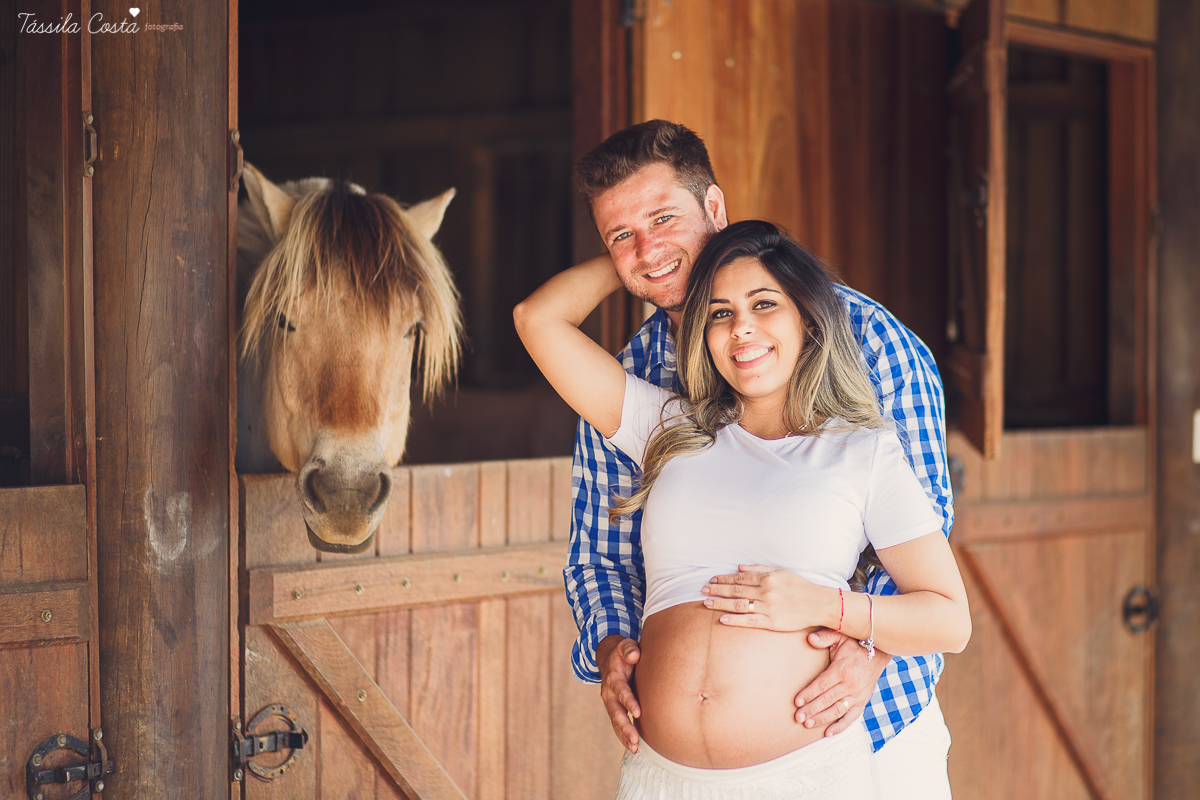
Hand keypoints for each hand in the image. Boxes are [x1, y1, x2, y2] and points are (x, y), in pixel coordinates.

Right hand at [597, 634, 641, 751]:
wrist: (611, 658)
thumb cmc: (625, 652)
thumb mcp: (626, 646)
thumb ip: (629, 649)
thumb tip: (634, 655)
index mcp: (613, 677)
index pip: (621, 690)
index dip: (628, 701)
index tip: (638, 712)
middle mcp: (609, 692)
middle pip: (616, 711)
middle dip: (625, 726)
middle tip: (635, 740)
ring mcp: (610, 702)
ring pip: (616, 721)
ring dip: (624, 735)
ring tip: (634, 748)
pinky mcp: (614, 708)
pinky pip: (617, 724)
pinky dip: (623, 736)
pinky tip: (632, 747)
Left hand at [701, 565, 832, 630]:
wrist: (818, 604)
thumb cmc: (799, 586)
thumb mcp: (781, 572)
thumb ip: (760, 569)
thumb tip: (739, 568)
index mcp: (767, 578)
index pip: (740, 578)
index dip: (724, 578)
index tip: (712, 579)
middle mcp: (766, 591)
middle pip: (736, 590)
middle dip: (717, 589)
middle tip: (703, 589)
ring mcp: (768, 607)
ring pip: (739, 604)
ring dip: (720, 603)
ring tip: (707, 603)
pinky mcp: (771, 622)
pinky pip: (749, 621)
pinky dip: (734, 620)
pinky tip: (722, 619)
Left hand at [794, 628, 889, 735]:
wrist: (879, 652)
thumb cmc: (854, 643)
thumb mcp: (840, 635)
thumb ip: (825, 637)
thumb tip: (810, 639)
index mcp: (843, 670)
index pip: (822, 685)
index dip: (809, 694)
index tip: (797, 701)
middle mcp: (851, 685)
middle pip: (827, 700)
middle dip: (811, 709)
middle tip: (797, 717)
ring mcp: (858, 695)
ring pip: (838, 710)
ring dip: (822, 719)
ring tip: (807, 724)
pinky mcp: (863, 701)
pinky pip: (852, 717)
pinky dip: (840, 726)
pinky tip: (828, 733)